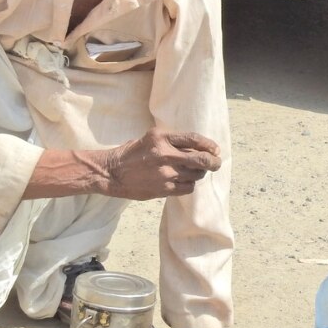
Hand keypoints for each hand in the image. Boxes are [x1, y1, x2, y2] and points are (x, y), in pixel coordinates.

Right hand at [102, 128, 220, 199]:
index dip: (209, 145)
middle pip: (201, 159)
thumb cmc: (132, 153)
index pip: (194, 139)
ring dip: (199, 173)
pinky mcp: (163, 189)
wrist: (112, 173)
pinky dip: (190, 184)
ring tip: (195, 172)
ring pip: (196, 175)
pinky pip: (188, 188)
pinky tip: (184, 181)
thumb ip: (172, 141)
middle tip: (216, 163)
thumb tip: (200, 148)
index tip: (215, 150)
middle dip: (214, 162)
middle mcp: (164, 154)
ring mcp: (165, 173)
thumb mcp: (151, 139)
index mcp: (161, 138)